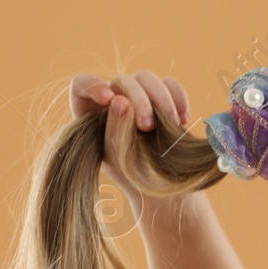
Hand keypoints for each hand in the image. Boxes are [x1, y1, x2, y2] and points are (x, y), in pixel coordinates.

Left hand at [69, 71, 190, 196]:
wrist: (163, 189)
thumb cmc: (133, 176)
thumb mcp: (117, 158)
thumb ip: (114, 129)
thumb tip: (120, 100)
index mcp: (91, 112)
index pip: (83, 84)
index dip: (94, 85)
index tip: (109, 99)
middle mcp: (114, 99)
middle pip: (123, 80)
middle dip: (139, 100)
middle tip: (148, 127)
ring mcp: (141, 98)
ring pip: (148, 79)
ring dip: (162, 99)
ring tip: (173, 124)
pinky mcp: (164, 99)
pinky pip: (172, 85)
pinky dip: (179, 98)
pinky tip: (183, 120)